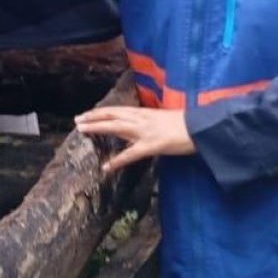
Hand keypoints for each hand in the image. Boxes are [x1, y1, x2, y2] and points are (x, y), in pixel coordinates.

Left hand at [74, 107, 194, 173]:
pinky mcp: (152, 146)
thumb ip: (149, 122)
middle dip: (93, 117)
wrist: (200, 128)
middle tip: (77, 120)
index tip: (87, 114)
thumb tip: (140, 126)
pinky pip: (131, 154)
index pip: (117, 110)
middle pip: (112, 115)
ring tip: (82, 131)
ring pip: (116, 127)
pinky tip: (107, 167)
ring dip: (98, 128)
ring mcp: (145, 132)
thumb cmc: (185, 124)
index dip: (101, 112)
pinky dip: (118, 161)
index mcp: (144, 113)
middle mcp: (141, 119)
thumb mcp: (163, 119)